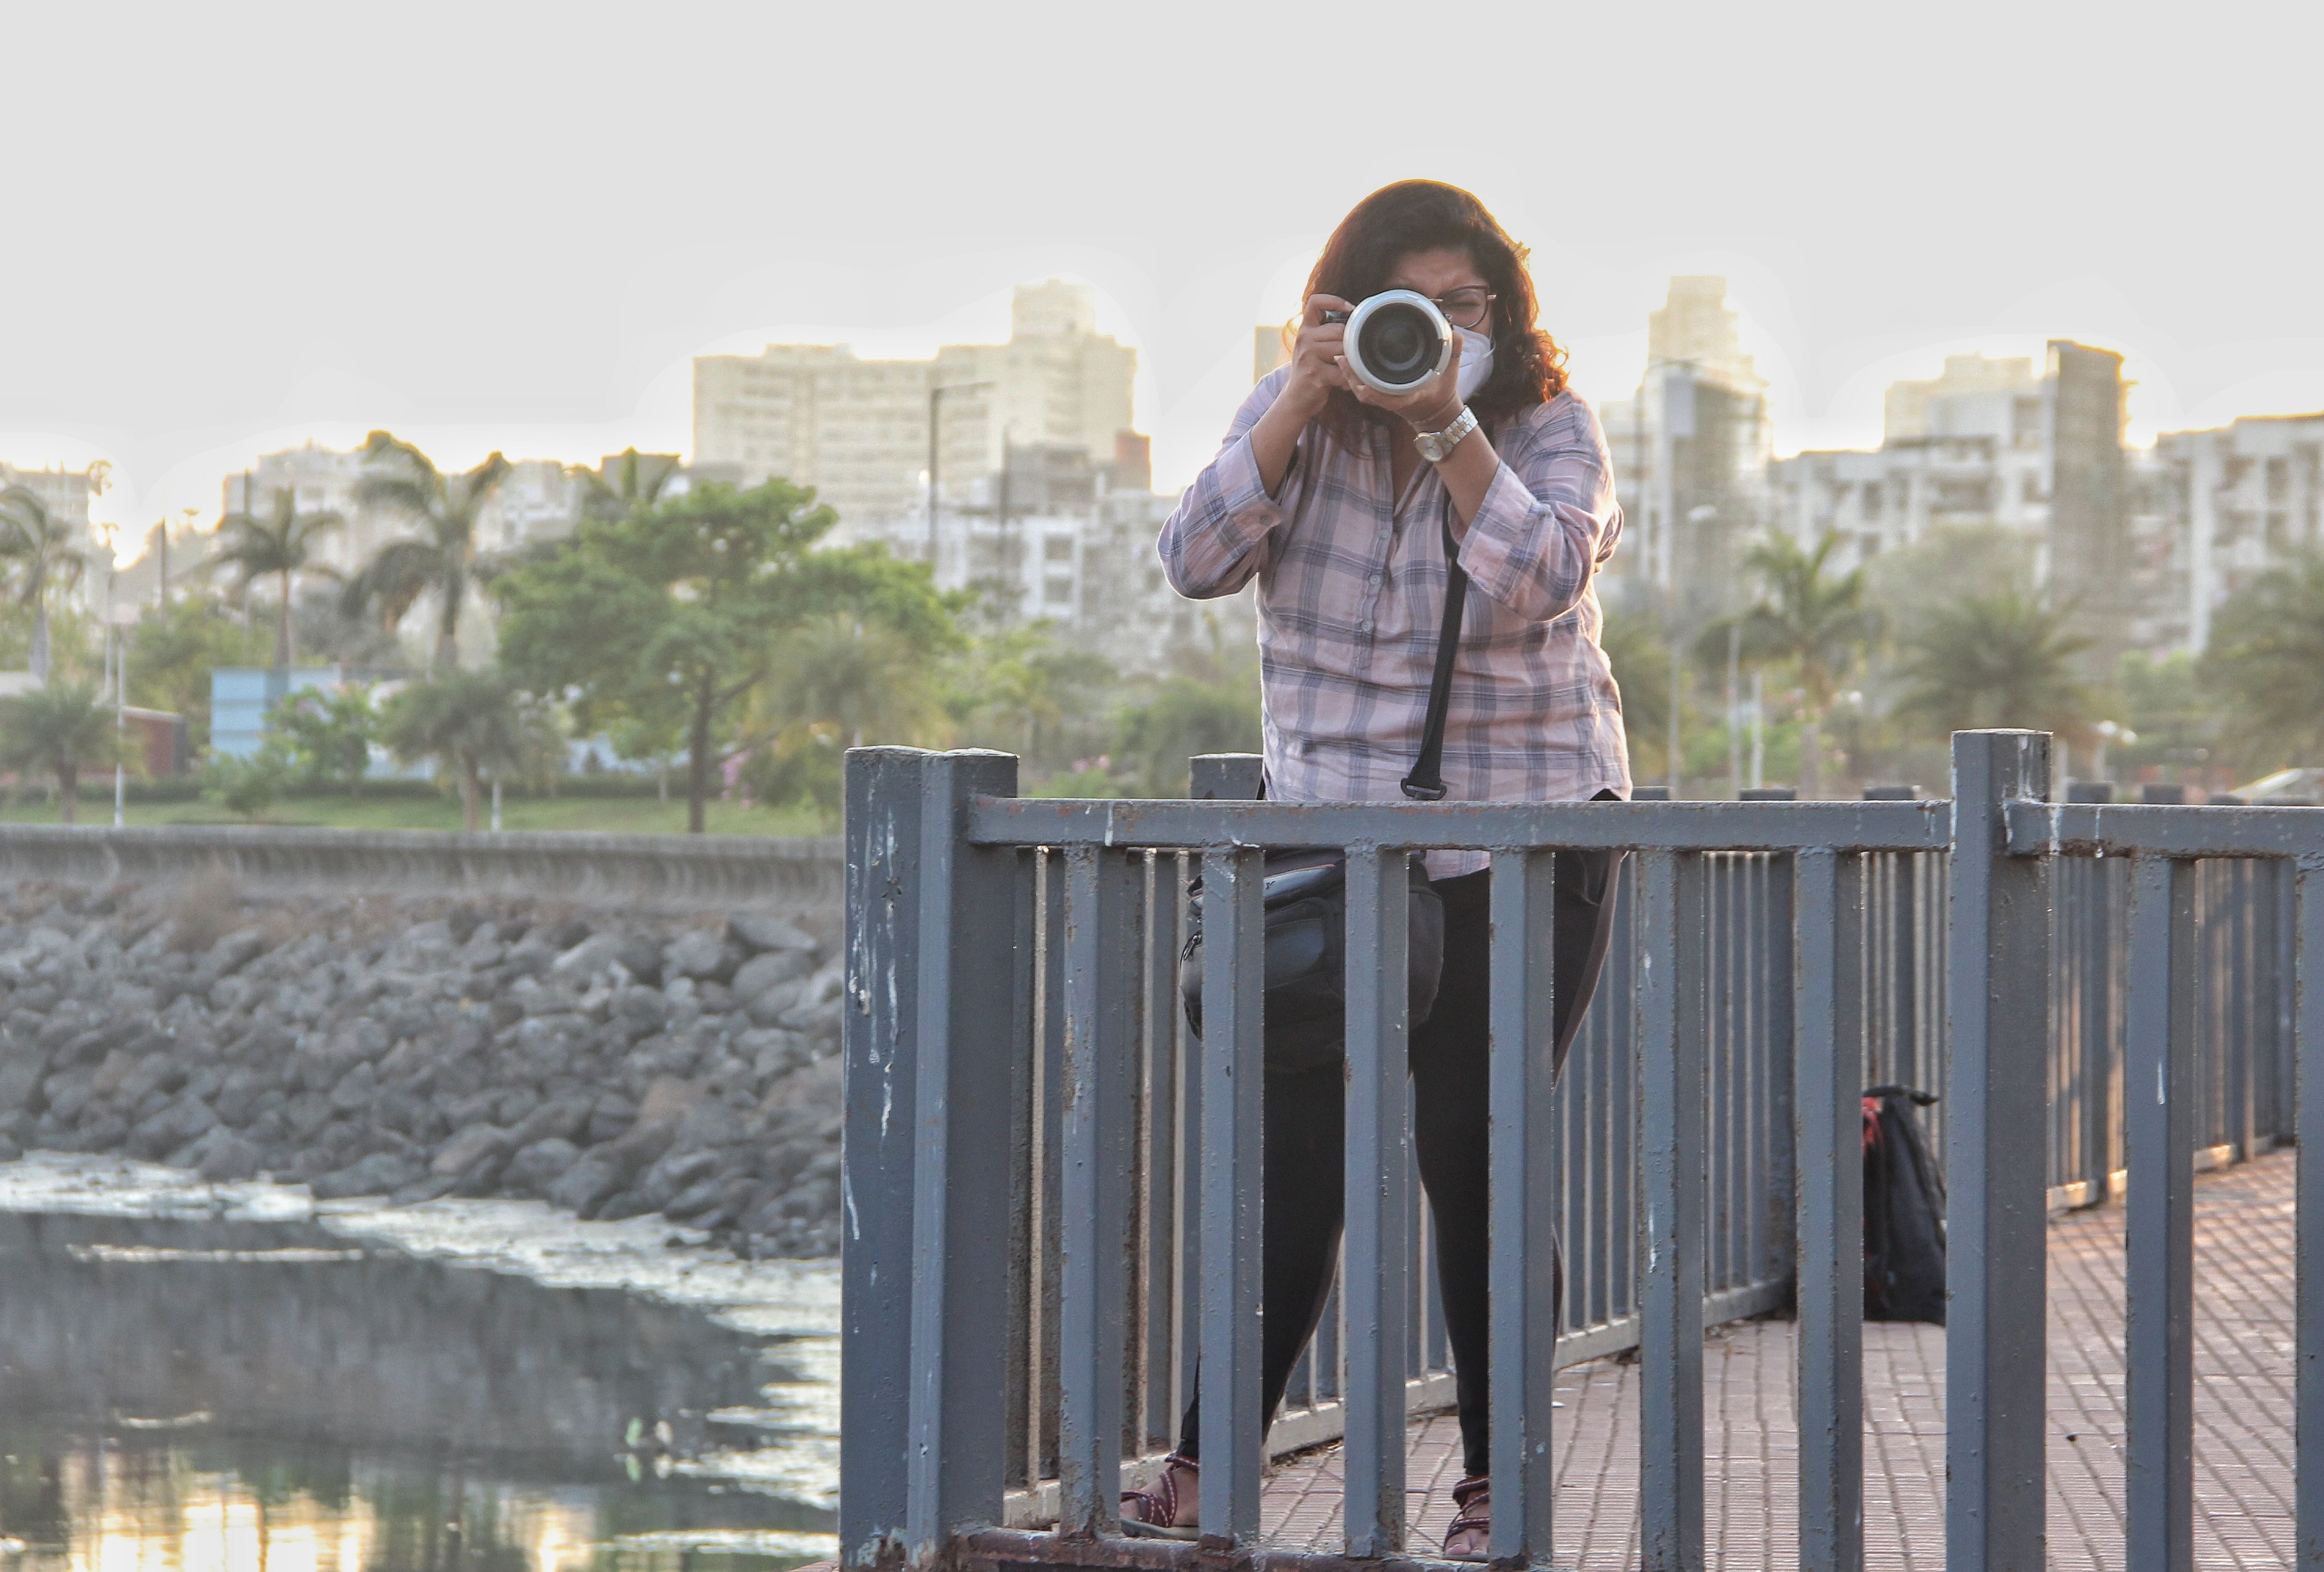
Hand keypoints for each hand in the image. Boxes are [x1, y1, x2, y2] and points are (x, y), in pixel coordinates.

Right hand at [1279, 294, 1355, 419]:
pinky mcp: (1315, 373)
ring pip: (1343, 349)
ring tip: (1347, 371)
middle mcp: (1304, 339)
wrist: (1296, 398)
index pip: (1315, 302)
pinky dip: (1347, 379)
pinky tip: (1344, 383)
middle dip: (1350, 344)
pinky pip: (1342, 371)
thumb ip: (1327, 332)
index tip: (1350, 309)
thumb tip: (1355, 320)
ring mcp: (1308, 356)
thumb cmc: (1311, 370)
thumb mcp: (1313, 346)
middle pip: (1339, 330)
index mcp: (1305, 329)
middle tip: (1350, 357)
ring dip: (1350, 362)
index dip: (1334, 300)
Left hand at [1349, 328, 1463, 431]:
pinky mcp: (1383, 396)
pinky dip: (1354, 378)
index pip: (1394, 399)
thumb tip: (1454, 333)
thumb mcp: (1452, 371)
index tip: (1364, 389)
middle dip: (1356, 379)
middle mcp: (1397, 399)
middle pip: (1370, 395)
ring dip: (1351, 377)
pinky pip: (1365, 390)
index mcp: (1413, 396)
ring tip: (1341, 359)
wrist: (1437, 410)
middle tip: (1343, 360)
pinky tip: (1345, 363)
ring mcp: (1388, 399)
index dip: (1378, 394)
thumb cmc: (1444, 390)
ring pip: (1364, 392)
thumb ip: (1454, 351)